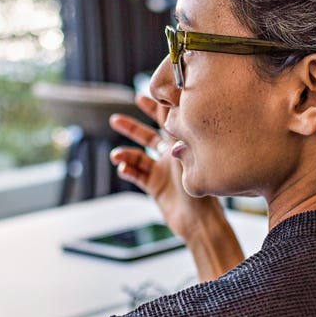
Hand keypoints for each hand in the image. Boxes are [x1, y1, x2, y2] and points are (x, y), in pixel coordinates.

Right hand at [108, 94, 225, 240]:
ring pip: (138, 156)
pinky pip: (137, 174)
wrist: (199, 221)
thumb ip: (177, 136)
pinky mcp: (155, 186)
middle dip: (131, 128)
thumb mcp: (188, 158)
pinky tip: (123, 169)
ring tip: (115, 155)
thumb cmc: (201, 190)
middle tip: (114, 119)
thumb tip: (168, 116)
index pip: (167, 120)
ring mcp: (162, 170)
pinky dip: (128, 170)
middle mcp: (171, 155)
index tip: (142, 95)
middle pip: (148, 136)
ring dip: (125, 154)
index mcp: (181, 145)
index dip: (156, 107)